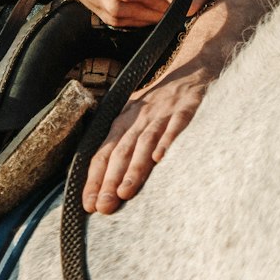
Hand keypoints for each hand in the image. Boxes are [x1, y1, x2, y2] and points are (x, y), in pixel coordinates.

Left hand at [82, 57, 210, 213]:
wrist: (191, 73)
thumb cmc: (158, 104)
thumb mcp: (133, 116)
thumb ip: (120, 143)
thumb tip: (100, 179)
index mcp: (123, 123)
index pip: (103, 153)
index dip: (94, 179)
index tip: (88, 205)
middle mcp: (139, 119)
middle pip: (120, 151)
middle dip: (109, 180)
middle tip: (103, 206)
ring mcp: (162, 115)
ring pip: (144, 143)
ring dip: (133, 168)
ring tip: (125, 193)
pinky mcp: (185, 110)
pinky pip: (175, 127)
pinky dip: (166, 141)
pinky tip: (160, 159)